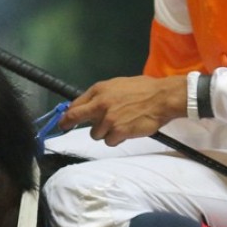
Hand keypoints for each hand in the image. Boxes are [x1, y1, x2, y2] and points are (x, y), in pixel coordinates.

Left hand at [57, 75, 185, 145]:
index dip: (68, 113)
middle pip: (75, 118)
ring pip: (95, 134)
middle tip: (64, 128)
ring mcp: (108, 119)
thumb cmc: (143, 89)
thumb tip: (89, 106)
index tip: (64, 119)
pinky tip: (126, 132)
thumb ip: (102, 95)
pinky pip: (109, 141)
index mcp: (99, 90)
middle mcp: (100, 104)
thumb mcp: (118, 85)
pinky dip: (116, 139)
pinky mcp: (118, 132)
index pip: (76, 104)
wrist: (162, 98)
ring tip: (118, 126)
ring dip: (104, 133)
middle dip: (67, 124)